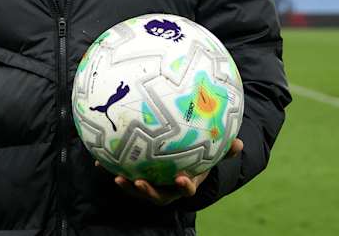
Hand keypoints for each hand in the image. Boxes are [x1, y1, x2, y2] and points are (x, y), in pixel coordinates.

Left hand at [101, 138, 242, 205]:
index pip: (187, 188)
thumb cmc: (200, 155)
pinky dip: (111, 167)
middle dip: (147, 192)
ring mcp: (152, 183)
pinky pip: (125, 172)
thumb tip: (240, 143)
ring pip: (139, 188)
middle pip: (158, 195)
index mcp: (186, 181)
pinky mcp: (138, 175)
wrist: (185, 162)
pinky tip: (98, 159)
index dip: (184, 186)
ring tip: (116, 176)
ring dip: (127, 185)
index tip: (181, 179)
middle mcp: (167, 186)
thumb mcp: (213, 152)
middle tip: (137, 182)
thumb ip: (226, 149)